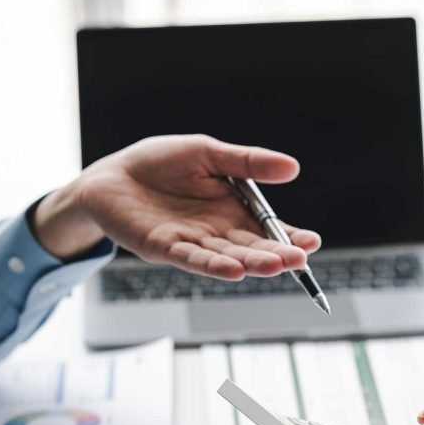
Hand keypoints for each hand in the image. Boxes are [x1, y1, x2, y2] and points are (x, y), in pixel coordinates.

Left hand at [32, 134, 320, 278]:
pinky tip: (234, 271)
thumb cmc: (159, 163)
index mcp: (232, 209)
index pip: (267, 229)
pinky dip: (214, 265)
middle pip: (251, 247)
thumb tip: (293, 167)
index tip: (312, 242)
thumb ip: (247, 162)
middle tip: (299, 260)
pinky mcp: (164, 248)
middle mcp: (216, 231)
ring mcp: (192, 242)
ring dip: (252, 264)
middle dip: (276, 254)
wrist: (111, 174)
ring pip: (227, 257)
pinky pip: (192, 259)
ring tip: (276, 266)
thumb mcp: (208, 153)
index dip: (290, 236)